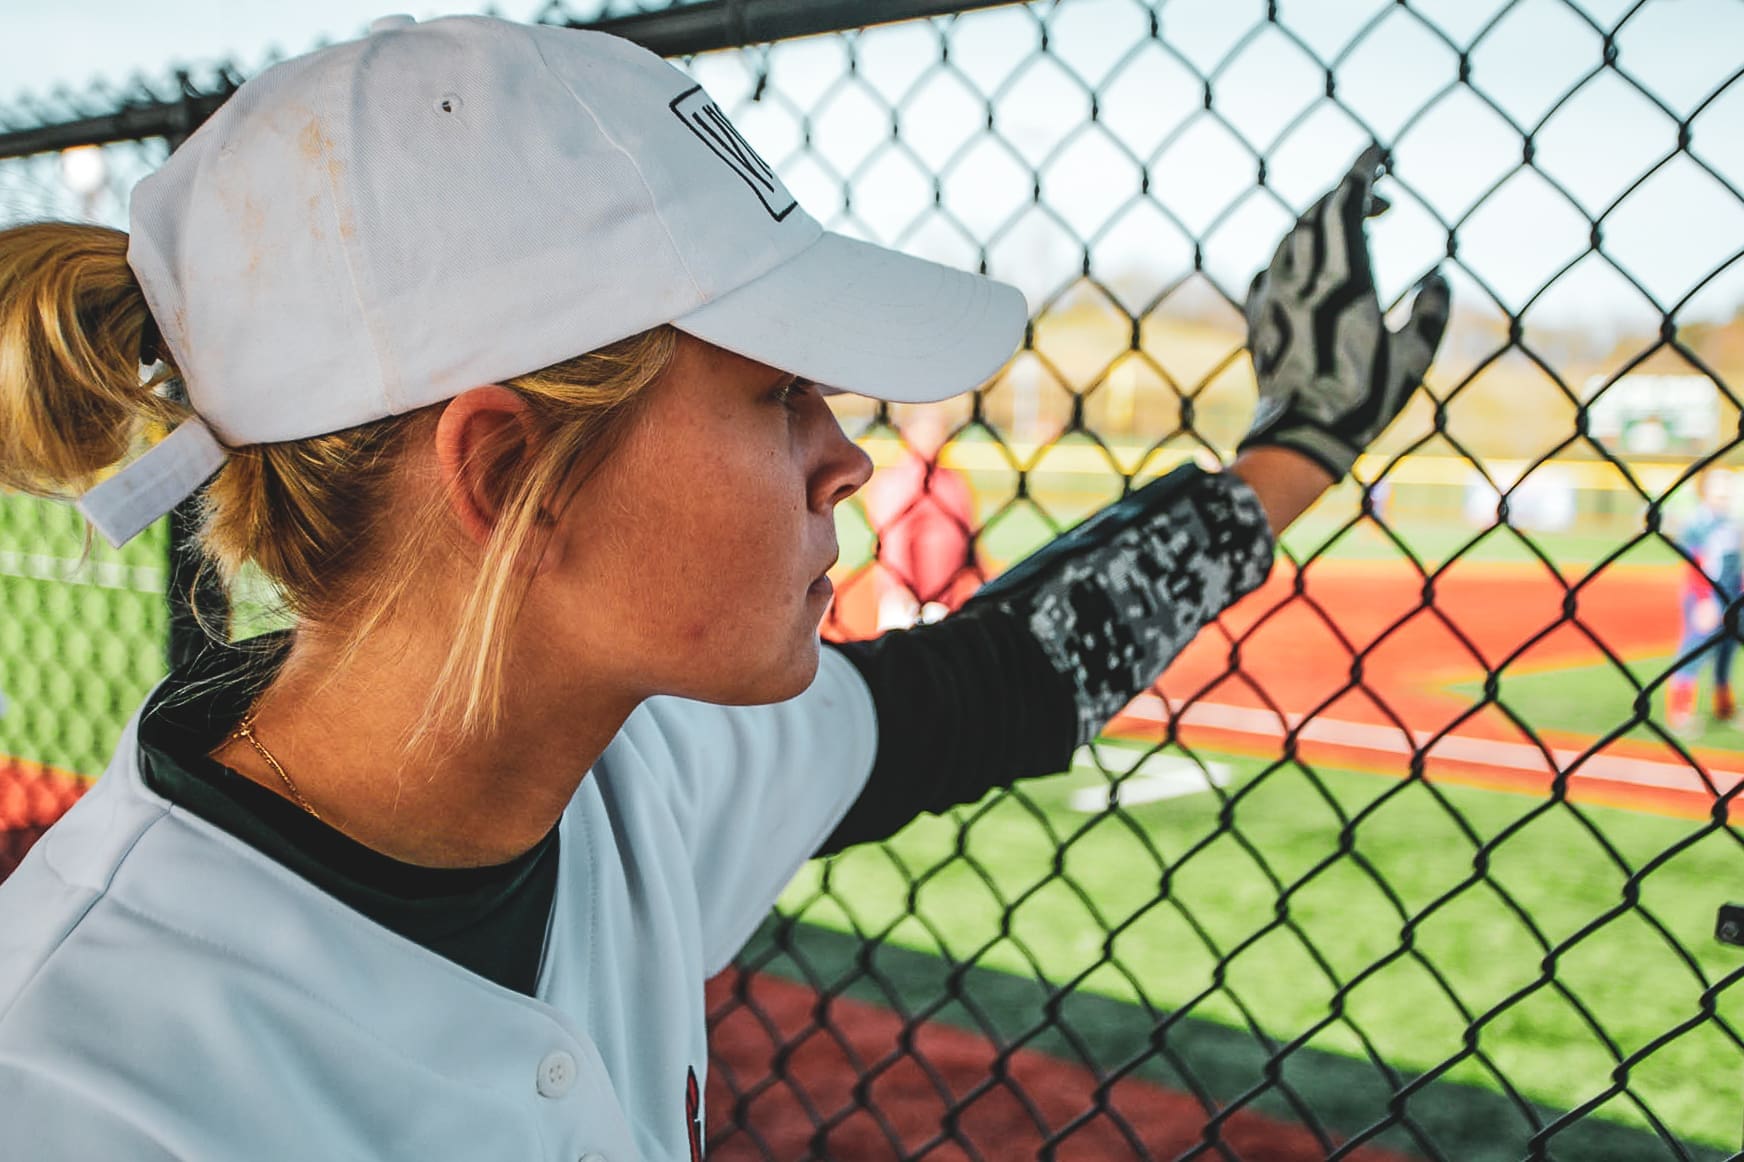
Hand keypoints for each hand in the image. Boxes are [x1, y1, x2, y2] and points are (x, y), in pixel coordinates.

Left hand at [1239, 145, 1450, 479]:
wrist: (1300, 439)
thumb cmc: (1365, 401)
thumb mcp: (1415, 357)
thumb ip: (1432, 311)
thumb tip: (1437, 277)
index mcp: (1343, 279)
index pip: (1346, 201)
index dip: (1362, 169)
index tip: (1380, 152)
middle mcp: (1301, 279)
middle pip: (1316, 211)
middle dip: (1347, 191)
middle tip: (1379, 197)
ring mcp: (1273, 297)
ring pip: (1289, 237)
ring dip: (1318, 220)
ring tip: (1350, 226)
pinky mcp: (1257, 317)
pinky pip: (1270, 268)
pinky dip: (1293, 253)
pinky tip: (1309, 267)